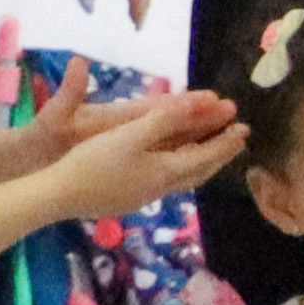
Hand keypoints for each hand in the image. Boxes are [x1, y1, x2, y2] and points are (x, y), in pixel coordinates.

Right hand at [44, 84, 243, 219]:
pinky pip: (168, 182)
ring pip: (184, 179)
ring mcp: (143, 196)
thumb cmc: (93, 162)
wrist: (58, 196)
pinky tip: (170, 166)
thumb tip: (197, 106)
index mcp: (164, 171)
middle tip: (238, 140)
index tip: (245, 129)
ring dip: (201, 163)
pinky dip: (181, 169)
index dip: (225, 142)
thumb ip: (163, 120)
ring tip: (211, 152)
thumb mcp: (128, 135)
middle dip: (220, 154)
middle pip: (199, 171)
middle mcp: (160, 187)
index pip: (205, 156)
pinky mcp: (128, 198)